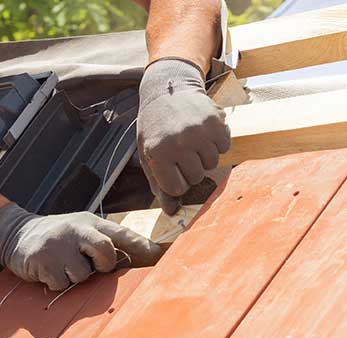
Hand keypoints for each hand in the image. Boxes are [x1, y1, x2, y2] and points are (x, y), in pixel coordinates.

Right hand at [0, 204, 161, 291]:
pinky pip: (62, 284)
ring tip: (62, 265)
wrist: (14, 234)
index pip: (119, 233)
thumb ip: (99, 241)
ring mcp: (59, 245)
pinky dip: (56, 283)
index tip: (155, 254)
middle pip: (105, 252)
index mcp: (89, 222)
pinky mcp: (43, 260)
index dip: (138, 244)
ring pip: (82, 275)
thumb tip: (127, 261)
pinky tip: (48, 271)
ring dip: (74, 277)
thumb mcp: (78, 230)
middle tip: (89, 265)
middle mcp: (76, 230)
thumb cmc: (55, 238)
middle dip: (102, 265)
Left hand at [137, 59, 230, 215]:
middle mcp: (179, 143)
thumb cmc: (155, 127)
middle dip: (190, 169)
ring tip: (192, 141)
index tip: (170, 168)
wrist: (167, 89)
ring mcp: (199, 132)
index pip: (177, 189)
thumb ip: (160, 185)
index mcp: (158, 154)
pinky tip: (204, 133)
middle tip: (181, 152)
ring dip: (204, 156)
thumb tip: (173, 212)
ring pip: (212, 164)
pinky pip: (224, 147)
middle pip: (196, 178)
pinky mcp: (216, 121)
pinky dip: (217, 143)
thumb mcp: (148, 156)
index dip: (175, 181)